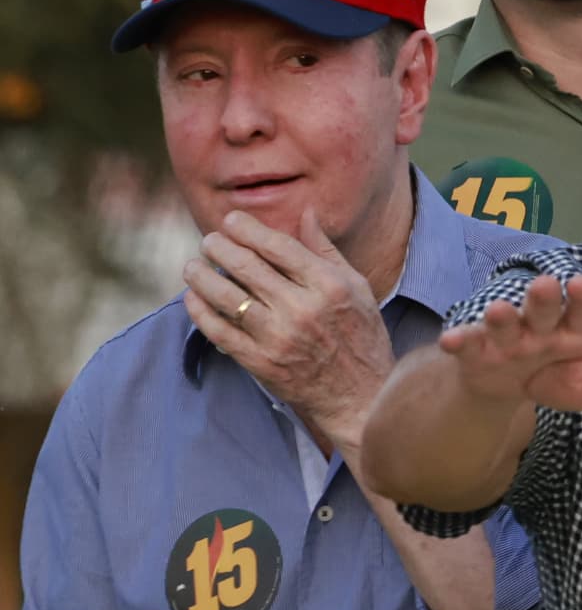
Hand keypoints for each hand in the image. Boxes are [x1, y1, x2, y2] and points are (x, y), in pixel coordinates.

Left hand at [183, 208, 395, 451]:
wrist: (361, 396)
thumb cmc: (361, 336)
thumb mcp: (357, 288)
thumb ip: (326, 251)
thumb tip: (305, 213)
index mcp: (330, 286)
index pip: (278, 246)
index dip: (248, 229)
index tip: (230, 220)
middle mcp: (303, 309)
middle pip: (247, 267)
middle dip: (219, 247)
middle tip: (208, 240)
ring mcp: (278, 337)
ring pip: (226, 297)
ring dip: (201, 276)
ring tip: (192, 266)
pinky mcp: (260, 362)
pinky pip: (218, 331)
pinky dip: (200, 311)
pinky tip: (193, 297)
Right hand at [433, 274, 581, 415]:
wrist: (511, 387)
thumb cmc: (560, 374)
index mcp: (578, 328)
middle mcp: (543, 325)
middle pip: (545, 308)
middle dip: (545, 298)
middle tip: (548, 285)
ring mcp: (508, 336)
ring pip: (506, 321)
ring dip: (502, 316)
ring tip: (500, 311)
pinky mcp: (477, 350)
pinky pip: (468, 343)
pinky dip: (460, 340)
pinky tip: (450, 340)